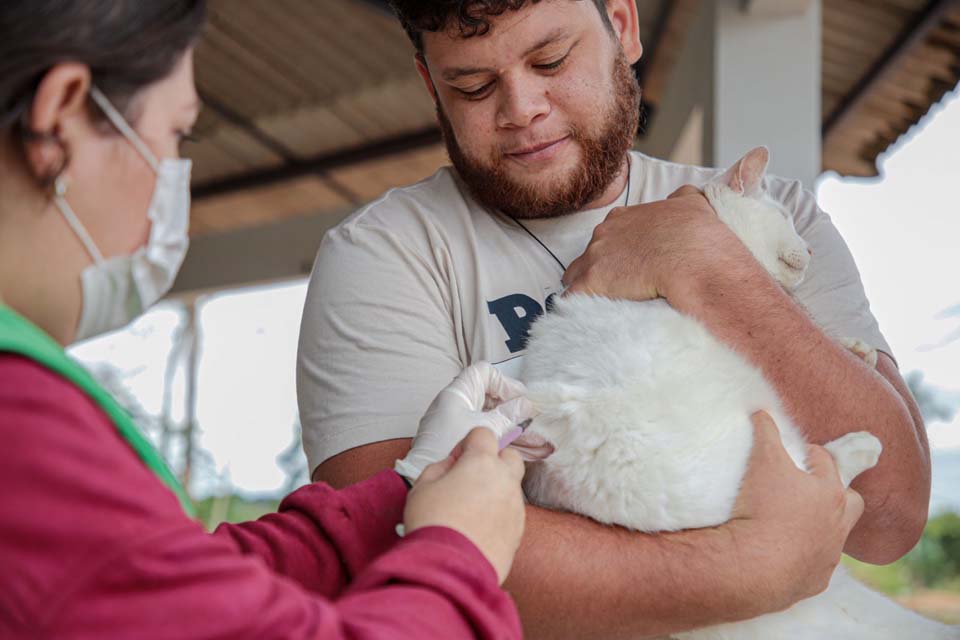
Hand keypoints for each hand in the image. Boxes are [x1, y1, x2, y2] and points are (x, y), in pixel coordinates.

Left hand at [395, 362, 537, 481]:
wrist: (420, 477)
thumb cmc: (447, 447)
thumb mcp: (485, 428)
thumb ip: (508, 415)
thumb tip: (527, 404)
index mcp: (459, 394)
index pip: (484, 373)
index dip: (504, 383)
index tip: (520, 399)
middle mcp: (459, 406)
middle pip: (493, 399)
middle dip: (516, 410)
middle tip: (533, 421)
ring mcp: (461, 425)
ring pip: (495, 421)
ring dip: (517, 431)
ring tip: (541, 443)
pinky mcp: (464, 444)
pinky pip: (491, 438)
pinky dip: (508, 443)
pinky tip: (532, 453)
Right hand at [404, 428, 526, 583]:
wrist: (450, 568)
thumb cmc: (433, 524)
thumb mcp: (421, 486)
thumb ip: (440, 467)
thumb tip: (452, 466)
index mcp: (481, 462)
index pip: (483, 434)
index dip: (467, 443)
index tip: (454, 461)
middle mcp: (505, 480)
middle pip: (509, 456)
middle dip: (493, 461)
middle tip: (470, 478)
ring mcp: (515, 506)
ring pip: (511, 486)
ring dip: (495, 489)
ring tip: (470, 509)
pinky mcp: (519, 531)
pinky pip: (511, 512)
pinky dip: (499, 513)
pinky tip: (478, 527)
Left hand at [563, 186, 739, 302]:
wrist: (692, 260)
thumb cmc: (694, 236)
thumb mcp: (692, 204)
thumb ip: (682, 198)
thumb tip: (683, 195)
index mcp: (623, 218)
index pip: (608, 235)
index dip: (614, 251)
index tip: (625, 263)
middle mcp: (604, 234)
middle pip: (589, 254)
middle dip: (598, 269)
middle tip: (615, 285)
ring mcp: (595, 257)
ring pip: (575, 275)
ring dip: (585, 288)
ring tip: (597, 304)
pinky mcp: (591, 283)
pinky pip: (572, 298)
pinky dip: (577, 306)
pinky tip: (584, 318)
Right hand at [726, 412, 864, 615]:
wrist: (755, 567)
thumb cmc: (764, 509)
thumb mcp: (762, 461)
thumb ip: (765, 433)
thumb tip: (762, 411)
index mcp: (830, 493)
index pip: (826, 463)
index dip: (811, 454)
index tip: (798, 452)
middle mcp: (837, 524)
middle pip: (851, 502)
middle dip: (837, 491)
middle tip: (812, 488)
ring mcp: (828, 556)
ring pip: (836, 536)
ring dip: (822, 526)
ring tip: (797, 522)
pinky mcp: (814, 581)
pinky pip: (815, 566)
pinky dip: (804, 558)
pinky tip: (784, 554)